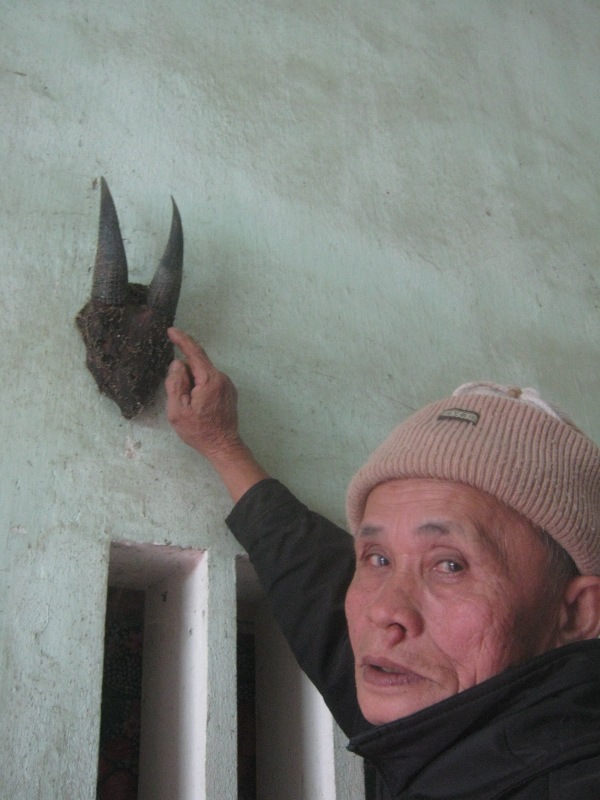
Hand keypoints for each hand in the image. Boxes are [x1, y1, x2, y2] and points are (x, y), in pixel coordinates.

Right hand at [166, 328, 241, 457]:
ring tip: (189, 407)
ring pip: (202, 374)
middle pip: (197, 365)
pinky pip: (209, 382)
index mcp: (210, 379)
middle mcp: (222, 378)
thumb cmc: (199, 431)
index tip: (171, 331)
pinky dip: (199, 388)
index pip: (194, 353)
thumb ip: (175, 383)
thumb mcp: (178, 410)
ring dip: (191, 384)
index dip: (182, 340)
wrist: (223, 446)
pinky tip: (196, 406)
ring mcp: (227, 385)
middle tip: (178, 398)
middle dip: (183, 375)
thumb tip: (177, 364)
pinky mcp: (228, 392)